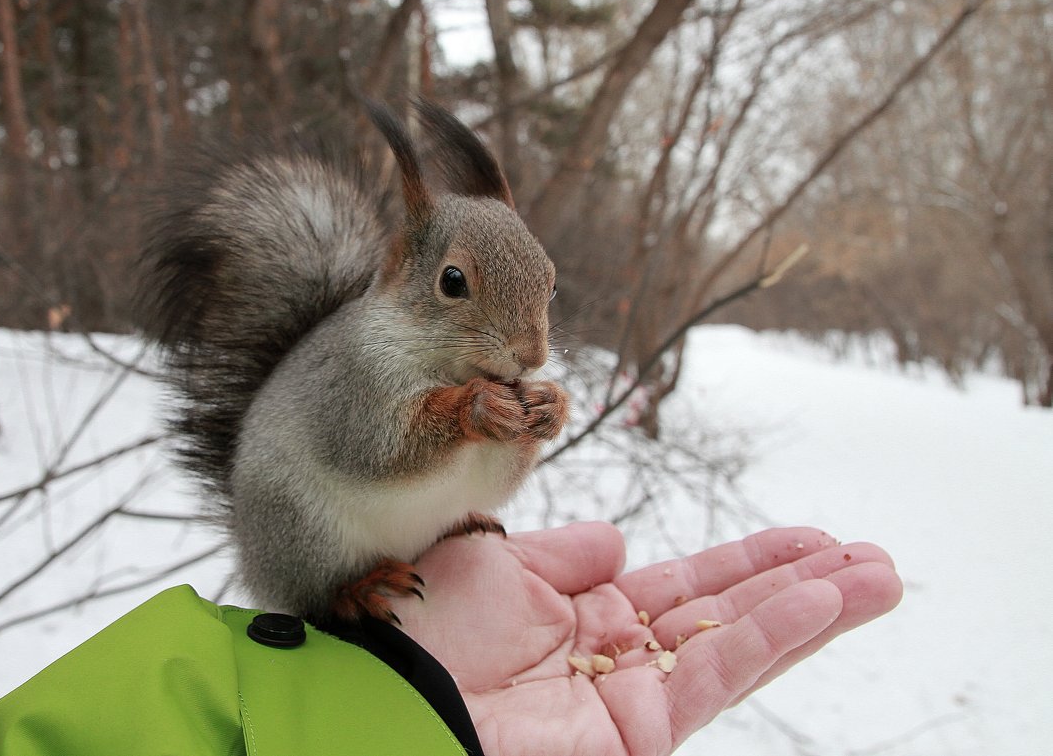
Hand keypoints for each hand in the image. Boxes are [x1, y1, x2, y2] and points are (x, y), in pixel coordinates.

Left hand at [397, 523, 901, 755]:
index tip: (809, 541)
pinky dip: (776, 636)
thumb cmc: (426, 628)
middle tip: (870, 560)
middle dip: (799, 587)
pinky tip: (827, 603)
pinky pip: (719, 674)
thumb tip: (620, 545)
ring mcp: (633, 699)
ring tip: (879, 577)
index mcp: (581, 618)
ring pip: (740, 644)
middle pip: (727, 616)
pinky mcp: (639, 733)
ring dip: (813, 610)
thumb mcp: (498, 563)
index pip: (685, 587)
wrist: (393, 695)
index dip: (746, 563)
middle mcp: (616, 659)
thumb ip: (566, 556)